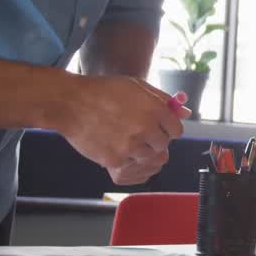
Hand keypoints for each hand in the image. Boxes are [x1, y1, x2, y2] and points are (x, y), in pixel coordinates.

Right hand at [53, 75, 190, 184]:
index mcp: (154, 109)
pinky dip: (126, 162)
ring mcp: (130, 147)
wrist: (70, 103)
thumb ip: (162, 99)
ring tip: (127, 140)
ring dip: (141, 153)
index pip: (176, 131)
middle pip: (163, 146)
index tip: (159, 129)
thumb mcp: (136, 86)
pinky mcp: (115, 161)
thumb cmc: (103, 91)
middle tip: (140, 134)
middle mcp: (145, 129)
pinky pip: (131, 169)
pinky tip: (116, 148)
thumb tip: (184, 111)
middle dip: (154, 141)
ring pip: (149, 159)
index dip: (167, 129)